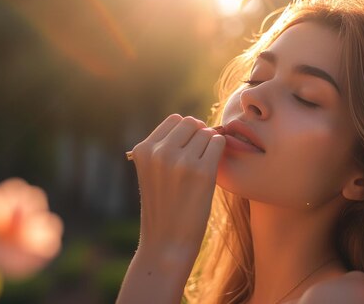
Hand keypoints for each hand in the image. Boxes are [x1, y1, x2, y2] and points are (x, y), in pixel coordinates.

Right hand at [129, 114, 224, 258]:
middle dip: (200, 135)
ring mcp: (180, 161)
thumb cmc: (165, 206)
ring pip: (207, 132)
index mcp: (143, 150)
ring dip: (211, 145)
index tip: (190, 150)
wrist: (167, 242)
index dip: (187, 132)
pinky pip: (219, 143)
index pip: (175, 120)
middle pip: (192, 123)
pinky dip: (221, 152)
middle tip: (201, 158)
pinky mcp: (202, 172)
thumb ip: (165, 147)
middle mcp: (159, 152)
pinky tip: (214, 169)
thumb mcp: (153, 172)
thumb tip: (198, 124)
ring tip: (204, 167)